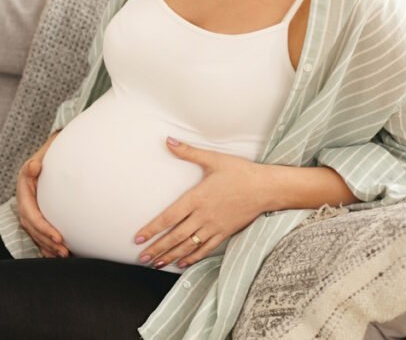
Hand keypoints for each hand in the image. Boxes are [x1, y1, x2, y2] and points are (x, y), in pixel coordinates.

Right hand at [16, 131, 70, 258]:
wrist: (43, 162)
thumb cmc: (46, 159)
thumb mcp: (40, 157)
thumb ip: (35, 164)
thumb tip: (34, 166)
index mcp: (24, 193)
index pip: (33, 216)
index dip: (44, 229)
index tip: (59, 237)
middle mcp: (24, 206)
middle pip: (34, 230)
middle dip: (48, 243)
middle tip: (65, 251)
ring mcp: (29, 214)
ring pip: (36, 236)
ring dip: (48, 248)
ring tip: (65, 255)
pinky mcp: (36, 219)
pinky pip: (39, 237)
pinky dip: (47, 248)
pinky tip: (57, 256)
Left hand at [134, 137, 267, 269]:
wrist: (267, 188)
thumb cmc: (240, 172)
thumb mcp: (213, 159)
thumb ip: (188, 152)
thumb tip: (168, 141)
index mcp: (196, 197)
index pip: (169, 217)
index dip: (152, 229)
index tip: (138, 238)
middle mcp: (203, 215)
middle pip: (175, 236)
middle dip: (157, 248)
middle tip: (143, 258)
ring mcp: (214, 226)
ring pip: (188, 245)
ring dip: (171, 255)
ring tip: (157, 264)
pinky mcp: (225, 233)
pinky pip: (206, 249)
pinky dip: (193, 257)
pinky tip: (183, 263)